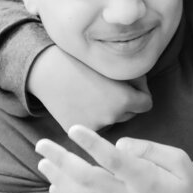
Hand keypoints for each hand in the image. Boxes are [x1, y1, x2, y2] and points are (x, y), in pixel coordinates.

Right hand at [27, 46, 151, 131]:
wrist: (47, 70)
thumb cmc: (81, 61)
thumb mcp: (113, 65)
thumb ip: (134, 79)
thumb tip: (144, 87)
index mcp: (124, 100)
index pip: (146, 104)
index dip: (141, 92)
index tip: (130, 83)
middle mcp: (112, 117)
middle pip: (129, 114)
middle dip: (125, 102)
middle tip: (110, 86)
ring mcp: (94, 126)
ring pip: (111, 120)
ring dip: (108, 110)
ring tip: (93, 92)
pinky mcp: (79, 130)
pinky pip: (93, 124)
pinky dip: (91, 115)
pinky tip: (81, 101)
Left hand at [36, 128, 192, 192]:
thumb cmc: (189, 188)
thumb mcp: (181, 161)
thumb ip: (150, 149)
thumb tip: (119, 144)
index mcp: (146, 180)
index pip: (113, 160)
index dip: (92, 144)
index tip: (74, 128)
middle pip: (88, 178)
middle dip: (61, 160)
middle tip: (42, 143)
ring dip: (59, 178)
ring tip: (42, 161)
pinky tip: (55, 184)